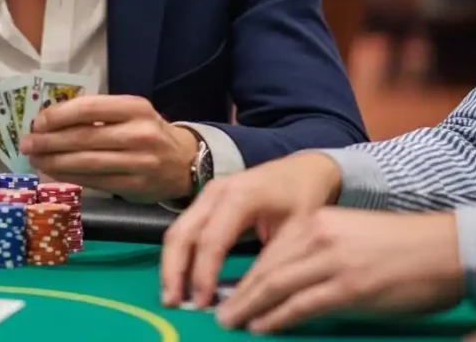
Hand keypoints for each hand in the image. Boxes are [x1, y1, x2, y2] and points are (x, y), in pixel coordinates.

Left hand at [17, 95, 197, 201]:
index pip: (88, 108)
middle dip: (49, 141)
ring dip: (54, 162)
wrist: (183, 161)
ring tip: (35, 160)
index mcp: (135, 107)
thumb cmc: (147, 131)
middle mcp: (139, 133)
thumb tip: (50, 120)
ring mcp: (138, 162)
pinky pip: (94, 182)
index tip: (37, 122)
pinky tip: (53, 173)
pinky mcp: (134, 186)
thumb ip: (97, 114)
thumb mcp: (130, 113)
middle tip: (26, 144)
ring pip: (86, 163)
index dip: (58, 116)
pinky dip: (69, 177)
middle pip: (84, 138)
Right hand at [161, 152, 342, 308]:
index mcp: (240, 196)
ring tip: (172, 297)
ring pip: (178, 231)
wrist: (303, 170)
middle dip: (174, 270)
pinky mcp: (204, 201)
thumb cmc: (302, 200)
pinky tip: (182, 279)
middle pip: (182, 233)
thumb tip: (244, 301)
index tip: (202, 304)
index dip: (203, 274)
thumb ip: (268, 264)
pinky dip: (180, 255)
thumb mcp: (295, 234)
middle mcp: (215, 192)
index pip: (211, 240)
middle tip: (171, 304)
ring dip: (172, 265)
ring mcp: (207, 194)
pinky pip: (184, 229)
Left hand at [217, 209, 464, 333]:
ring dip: (249, 308)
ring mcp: (332, 262)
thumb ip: (317, 254)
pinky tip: (262, 326)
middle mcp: (319, 237)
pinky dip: (276, 318)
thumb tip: (283, 283)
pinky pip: (301, 305)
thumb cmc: (399, 250)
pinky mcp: (349, 288)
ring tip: (230, 322)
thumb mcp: (349, 238)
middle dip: (239, 294)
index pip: (270, 252)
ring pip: (276, 286)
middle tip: (219, 312)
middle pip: (266, 269)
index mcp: (317, 223)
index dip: (244, 275)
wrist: (443, 250)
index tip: (225, 290)